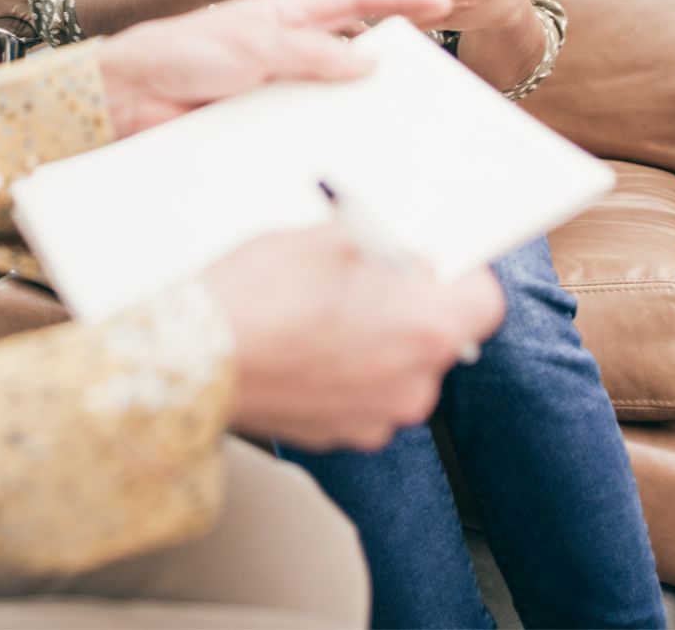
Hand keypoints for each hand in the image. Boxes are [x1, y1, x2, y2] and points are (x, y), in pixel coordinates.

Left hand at [94, 0, 454, 137]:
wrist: (132, 94)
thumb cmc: (184, 51)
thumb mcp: (255, 42)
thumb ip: (310, 50)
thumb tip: (367, 59)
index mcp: (287, 15)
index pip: (353, 0)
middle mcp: (288, 50)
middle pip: (352, 52)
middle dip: (393, 58)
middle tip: (433, 69)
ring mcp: (278, 88)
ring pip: (334, 97)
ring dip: (361, 109)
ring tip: (403, 121)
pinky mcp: (264, 123)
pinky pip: (306, 132)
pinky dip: (328, 140)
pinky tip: (351, 155)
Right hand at [204, 228, 504, 450]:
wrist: (192, 359)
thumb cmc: (258, 297)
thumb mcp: (331, 239)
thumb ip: (385, 248)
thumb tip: (402, 260)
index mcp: (425, 329)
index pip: (483, 300)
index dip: (459, 274)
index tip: (433, 262)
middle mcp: (412, 385)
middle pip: (436, 336)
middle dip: (406, 306)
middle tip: (361, 278)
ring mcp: (374, 419)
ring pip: (395, 367)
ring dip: (373, 341)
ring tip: (319, 312)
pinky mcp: (336, 435)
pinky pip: (360, 395)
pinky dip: (341, 372)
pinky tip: (300, 344)